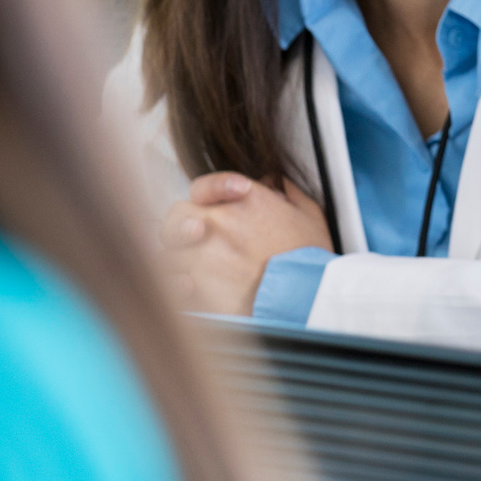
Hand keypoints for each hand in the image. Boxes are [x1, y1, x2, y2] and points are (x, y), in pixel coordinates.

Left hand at [158, 172, 329, 316]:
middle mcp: (219, 222)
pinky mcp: (196, 284)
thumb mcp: (310, 214)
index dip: (207, 193)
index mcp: (245, 200)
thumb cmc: (310, 259)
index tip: (217, 204)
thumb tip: (272, 184)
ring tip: (201, 270)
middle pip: (177, 216)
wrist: (306, 296)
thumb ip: (287, 193)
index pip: (205, 186)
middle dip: (184, 227)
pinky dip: (179, 285)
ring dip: (182, 258)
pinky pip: (172, 279)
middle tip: (198, 239)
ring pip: (170, 250)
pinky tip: (192, 288)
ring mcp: (202, 253)